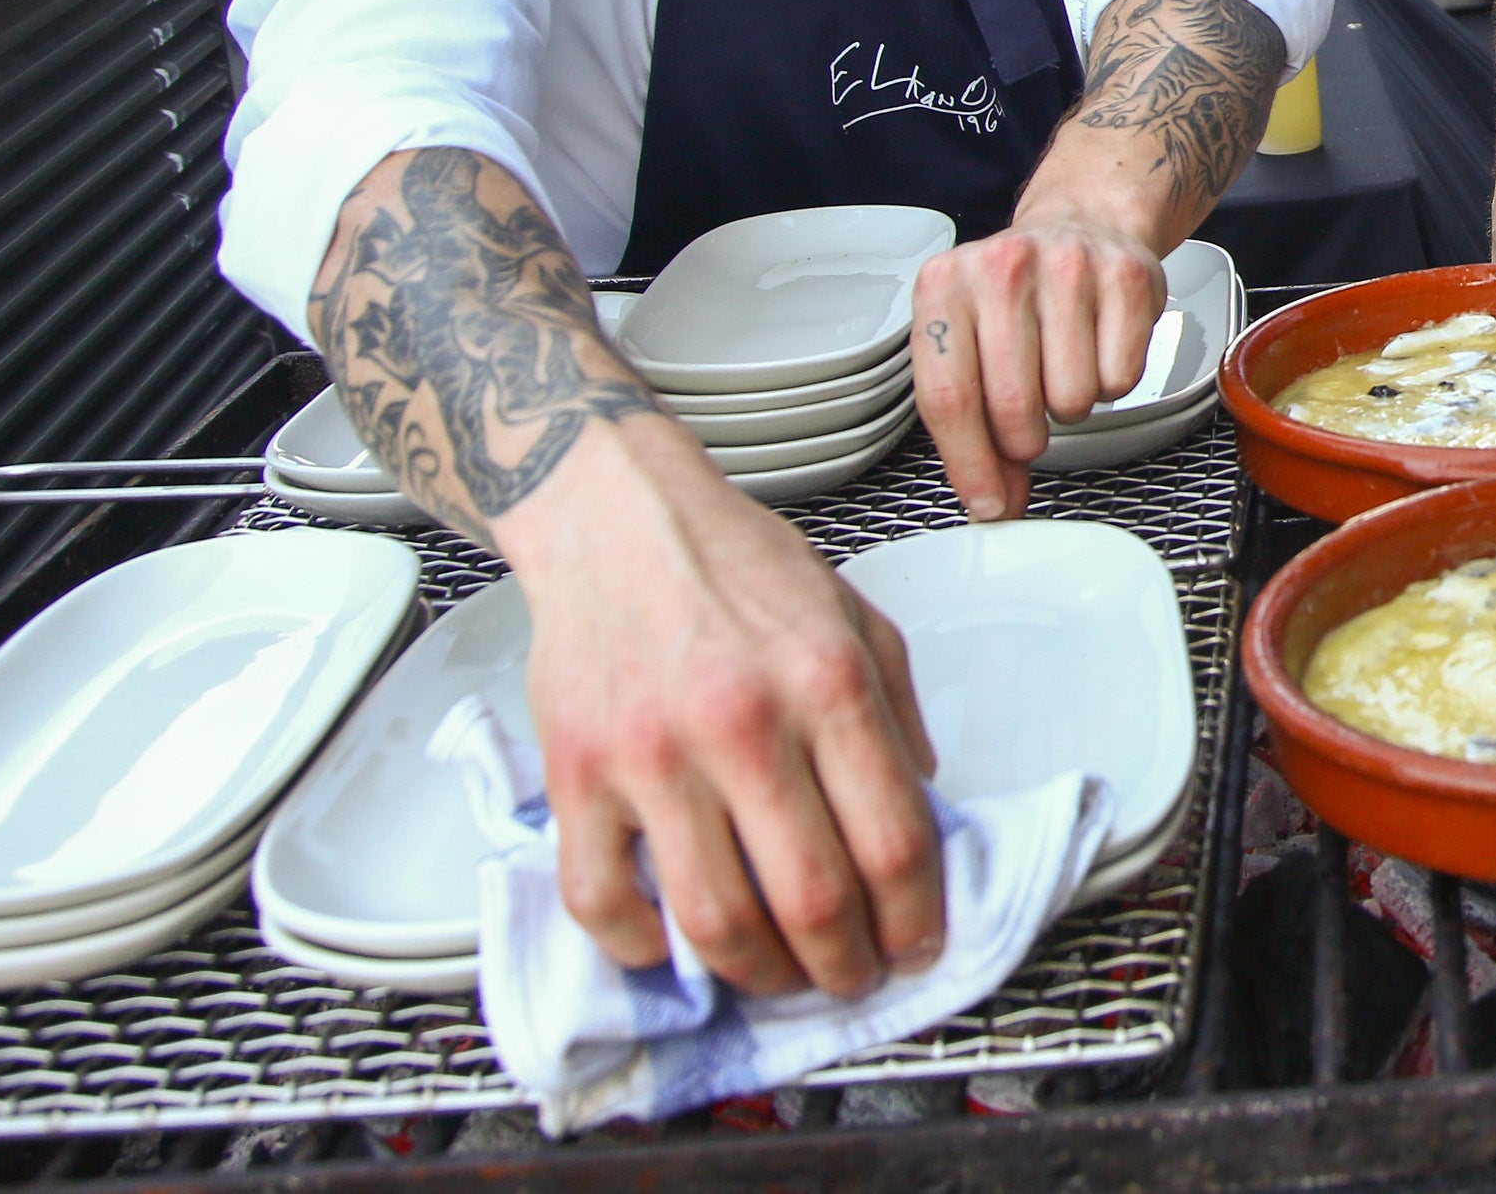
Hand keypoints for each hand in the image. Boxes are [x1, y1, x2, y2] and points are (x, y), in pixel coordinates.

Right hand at [506, 420, 942, 998]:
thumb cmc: (738, 565)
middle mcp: (743, 724)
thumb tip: (920, 807)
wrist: (615, 516)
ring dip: (761, 975)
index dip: (918, 917)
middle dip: (848, 966)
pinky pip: (601, 901)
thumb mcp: (855, 614)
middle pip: (814, 899)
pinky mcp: (576, 774)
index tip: (920, 946)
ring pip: (716, 919)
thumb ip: (896, 710)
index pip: (894, 840)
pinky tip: (672, 947)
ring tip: (781, 977)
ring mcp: (652, 756)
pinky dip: (641, 948)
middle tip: (856, 978)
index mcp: (826, 682)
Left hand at [910, 201, 1165, 521]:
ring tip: (1063, 367)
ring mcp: (1067, 266)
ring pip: (1071, 398)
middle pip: (1012, 407)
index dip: (970, 465)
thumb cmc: (1019, 297)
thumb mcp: (972, 345)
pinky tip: (1097, 347)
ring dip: (1070, 405)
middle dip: (1025, 440)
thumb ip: (973, 427)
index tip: (988, 505)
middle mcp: (1001, 267)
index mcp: (943, 286)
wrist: (1085, 224)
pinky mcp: (1125, 276)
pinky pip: (1120, 379)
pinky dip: (1111, 382)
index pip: (948, 397)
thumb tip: (994, 504)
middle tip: (1030, 423)